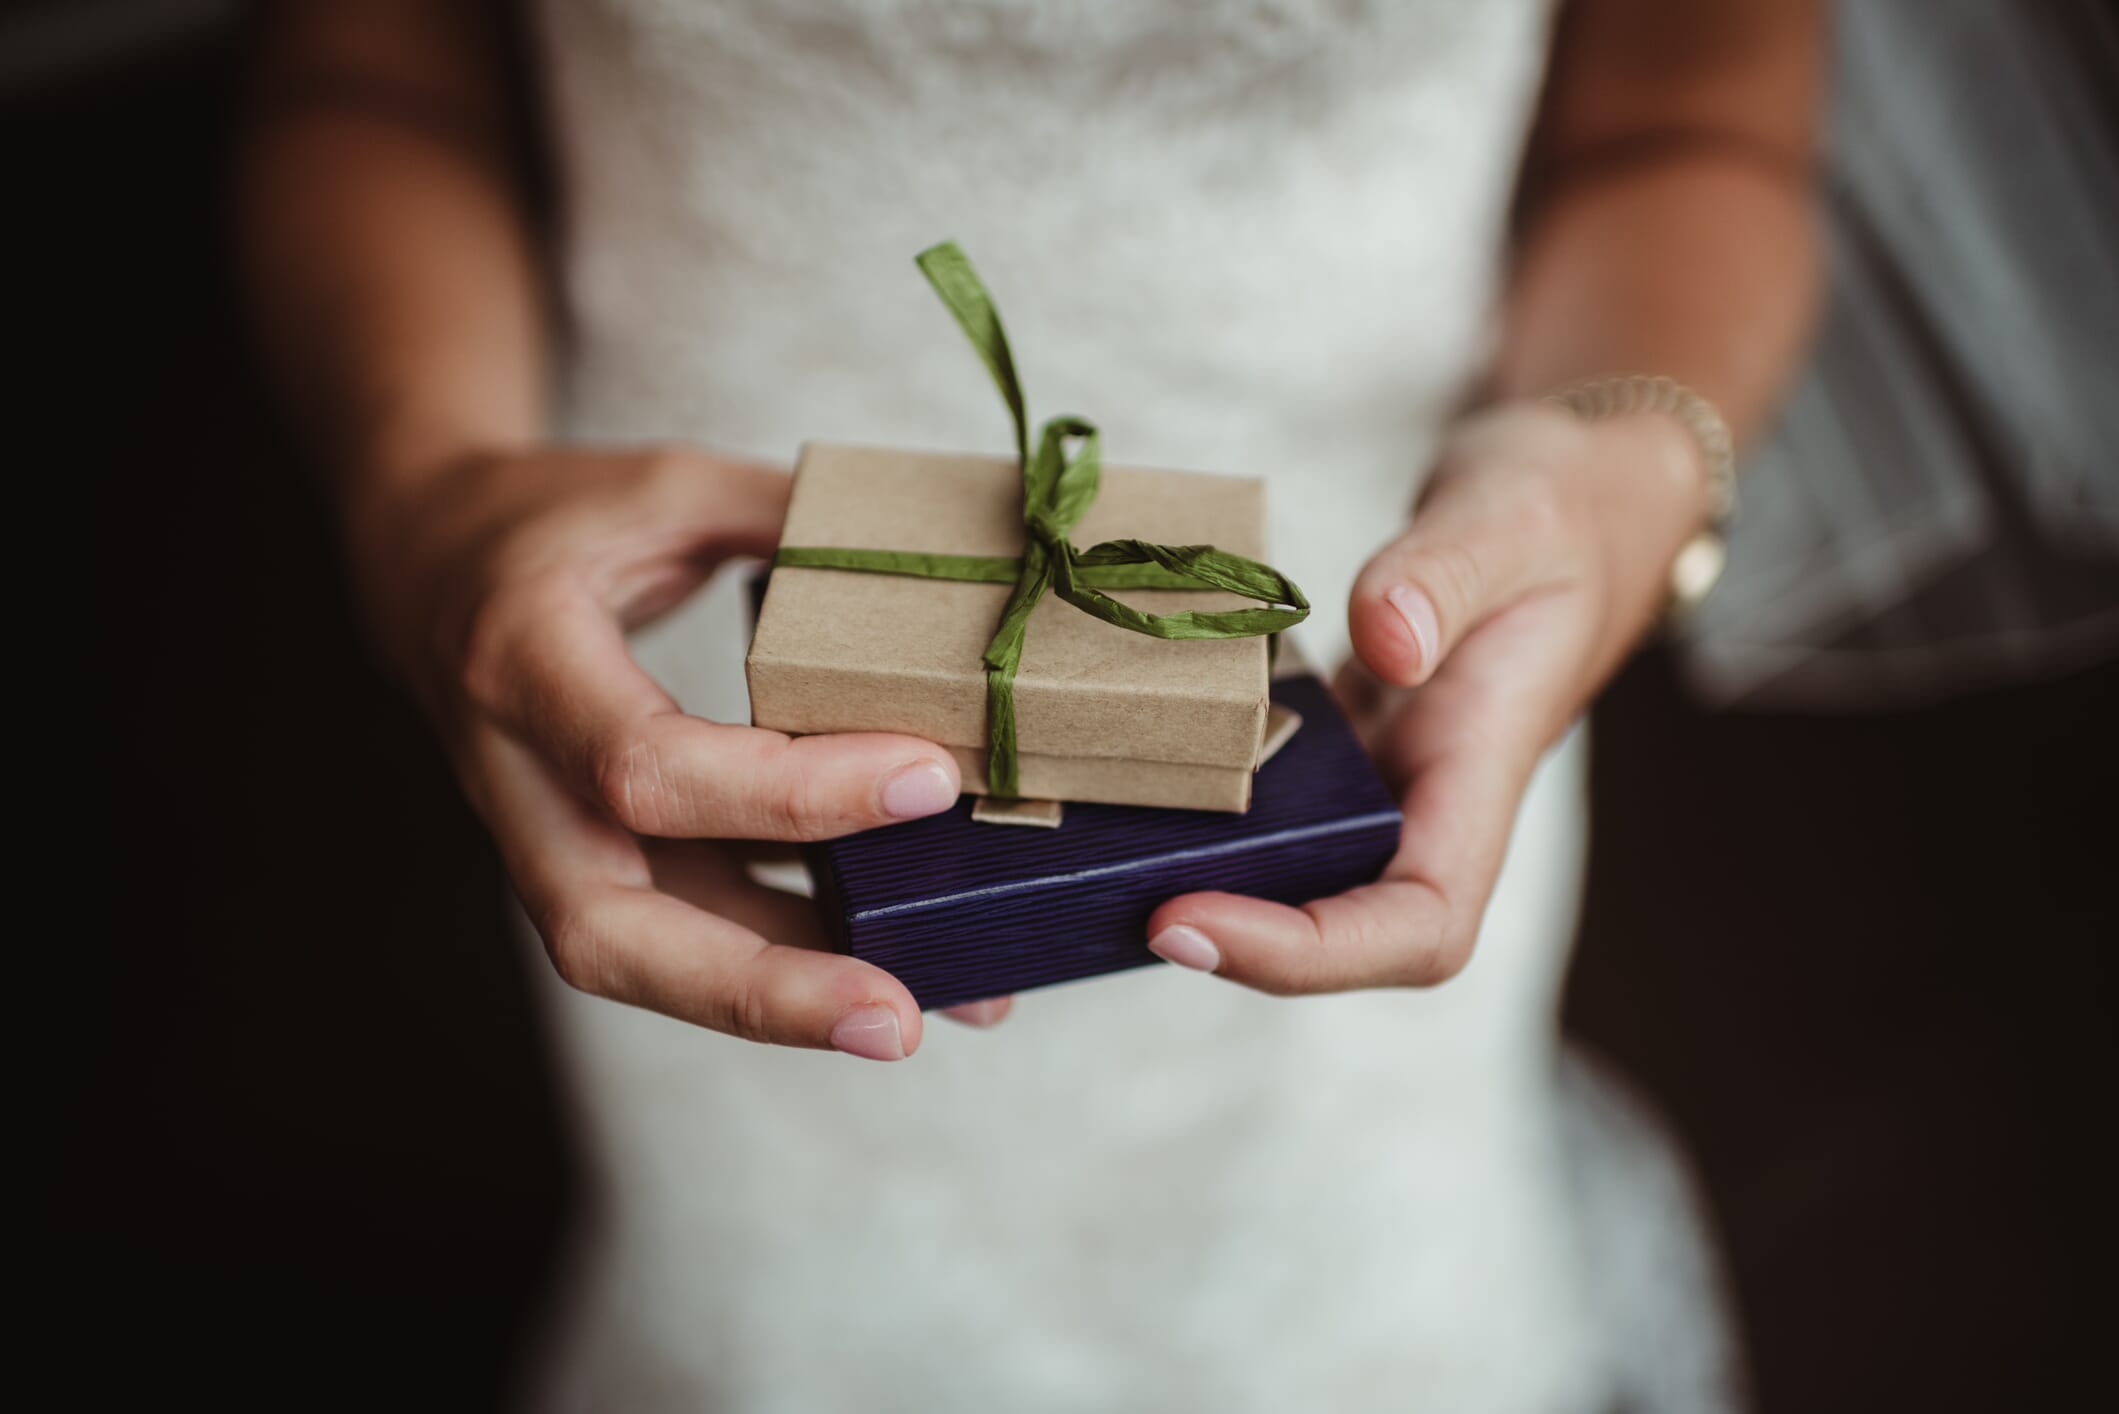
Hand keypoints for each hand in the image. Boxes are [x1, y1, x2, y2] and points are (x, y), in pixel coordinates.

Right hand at [347, 445, 975, 1057]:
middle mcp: (520, 781)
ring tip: (944, 1006)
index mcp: (525, 663)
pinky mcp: (596, 865)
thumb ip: (789, 520)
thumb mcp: (662, 486)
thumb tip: (938, 558)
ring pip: (648, 962)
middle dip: (760, 991)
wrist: (427, 562)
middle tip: (899, 1017)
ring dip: (792, 1001)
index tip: (929, 779)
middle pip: (611, 934)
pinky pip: (689, 931)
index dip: (787, 791)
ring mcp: (548, 841)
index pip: (646, 766)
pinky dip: (795, 958)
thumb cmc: (550, 521)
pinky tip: (910, 962)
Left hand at [1146, 400, 1708, 989]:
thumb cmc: (1563, 507)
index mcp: (1485, 776)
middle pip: (1338, 930)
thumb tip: (1385, 644)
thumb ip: (1446, 573)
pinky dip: (1191, 793)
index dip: (1308, 954)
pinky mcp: (1332, 743)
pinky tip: (1109, 754)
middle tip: (1104, 894)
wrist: (1571, 491)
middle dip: (1229, 939)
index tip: (1189, 921)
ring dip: (1197, 874)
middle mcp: (1424, 802)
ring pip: (1287, 872)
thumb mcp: (1513, 515)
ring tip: (1081, 844)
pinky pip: (1259, 795)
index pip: (1418, 926)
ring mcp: (1373, 779)